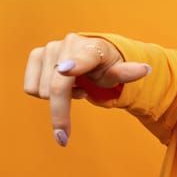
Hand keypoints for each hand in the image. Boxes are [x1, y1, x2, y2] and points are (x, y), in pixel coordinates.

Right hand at [24, 33, 150, 145]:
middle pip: (56, 88)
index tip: (66, 70)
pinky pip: (30, 87)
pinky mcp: (36, 55)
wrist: (93, 55)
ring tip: (76, 87)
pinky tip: (63, 85)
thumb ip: (128, 72)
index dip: (74, 66)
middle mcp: (69, 43)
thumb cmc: (109, 65)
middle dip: (60, 114)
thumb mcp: (119, 72)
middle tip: (66, 132)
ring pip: (40, 90)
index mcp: (92, 48)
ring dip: (58, 98)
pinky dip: (44, 93)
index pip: (81, 59)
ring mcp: (50, 47)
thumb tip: (146, 69)